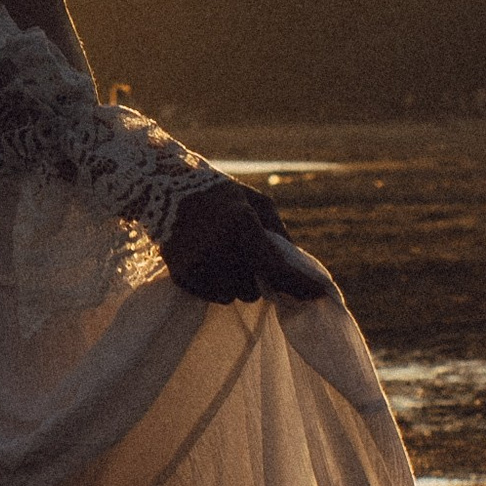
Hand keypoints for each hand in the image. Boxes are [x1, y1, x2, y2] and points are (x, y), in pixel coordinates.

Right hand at [161, 178, 333, 304]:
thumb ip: (279, 234)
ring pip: (233, 297)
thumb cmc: (220, 194)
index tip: (321, 294)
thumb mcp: (257, 203)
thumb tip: (297, 268)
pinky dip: (216, 283)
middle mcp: (218, 250)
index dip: (300, 285)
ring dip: (236, 282)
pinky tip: (208, 259)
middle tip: (246, 255)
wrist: (164, 189)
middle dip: (257, 279)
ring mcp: (197, 267)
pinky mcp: (181, 277)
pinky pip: (212, 296)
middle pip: (253, 291)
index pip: (276, 268)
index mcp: (240, 226)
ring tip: (224, 254)